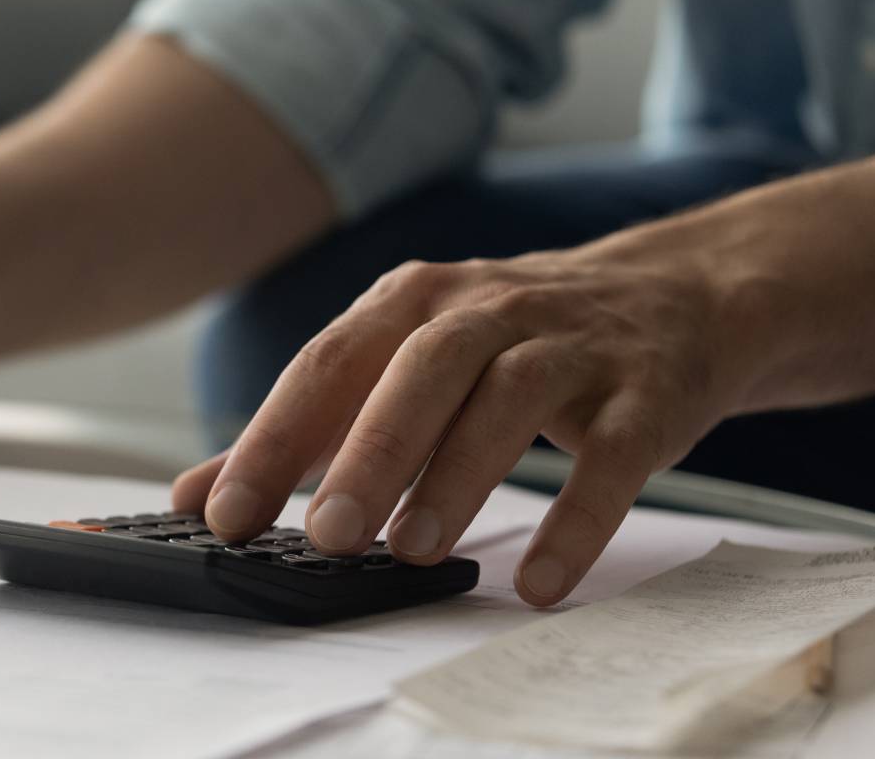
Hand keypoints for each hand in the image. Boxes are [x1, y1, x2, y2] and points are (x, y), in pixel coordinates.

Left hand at [170, 225, 758, 606]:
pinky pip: (613, 455)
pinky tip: (538, 580)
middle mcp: (487, 309)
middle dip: (369, 452)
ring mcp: (572, 345)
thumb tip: (198, 495)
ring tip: (413, 551)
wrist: (676, 293)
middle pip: (420, 370)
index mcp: (412, 302)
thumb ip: (306, 431)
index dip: (273, 441)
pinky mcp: (647, 391)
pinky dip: (577, 518)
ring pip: (510, 399)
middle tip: (327, 535)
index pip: (327, 366)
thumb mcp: (403, 362)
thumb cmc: (509, 343)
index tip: (224, 515)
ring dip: (459, 476)